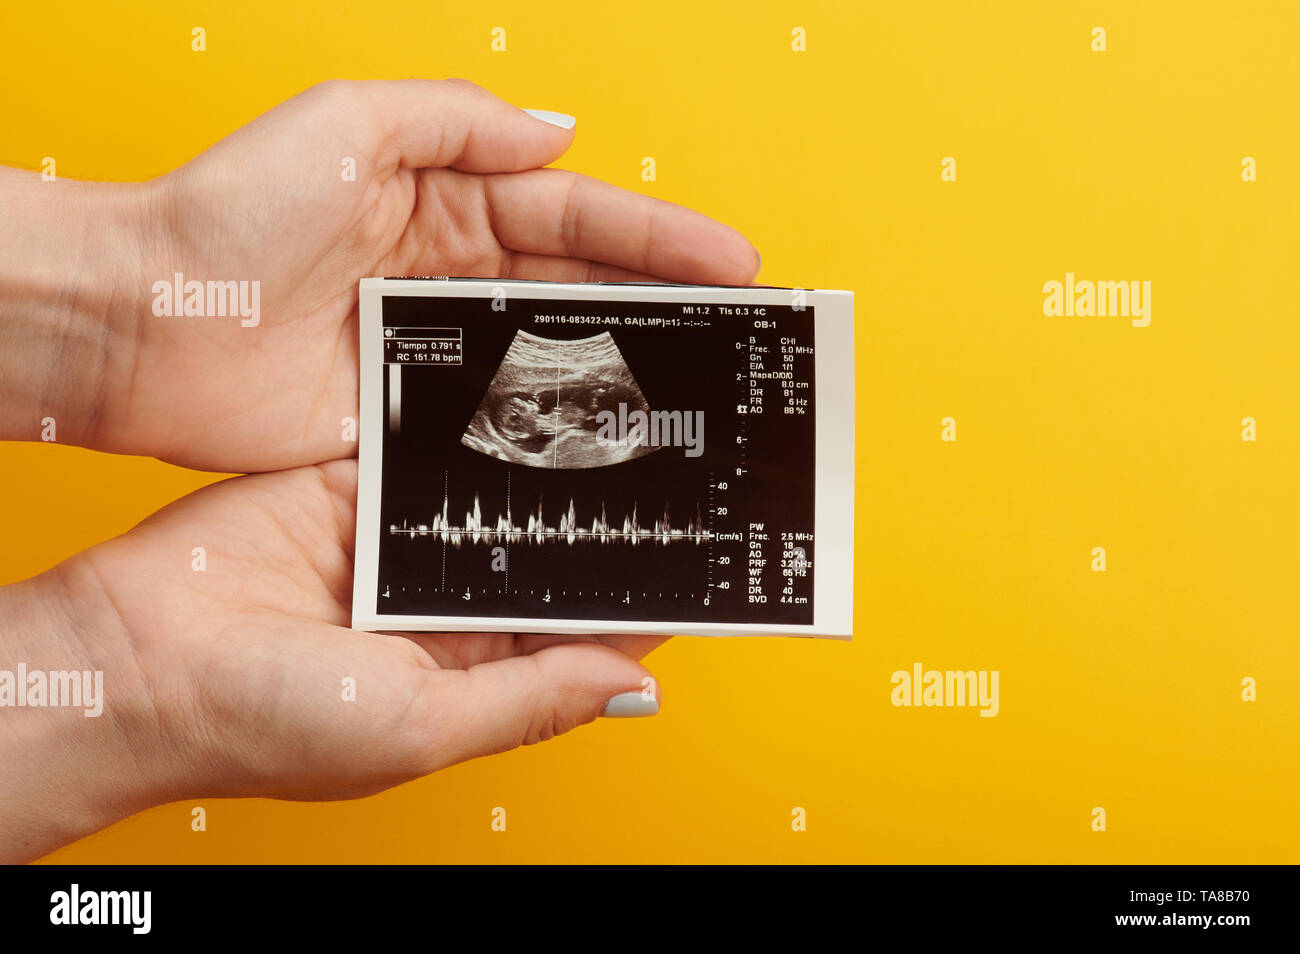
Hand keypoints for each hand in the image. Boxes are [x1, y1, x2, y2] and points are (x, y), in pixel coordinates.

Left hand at [0, 79, 758, 470]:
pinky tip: (612, 439)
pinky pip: (499, 421)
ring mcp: (435, 350)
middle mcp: (450, 274)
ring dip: (629, 366)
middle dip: (667, 300)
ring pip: (554, 355)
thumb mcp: (347, 126)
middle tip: (745, 328)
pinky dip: (557, 430)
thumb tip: (559, 133)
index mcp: (445, 199)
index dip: (659, 235)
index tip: (732, 260)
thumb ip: (458, 121)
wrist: (145, 323)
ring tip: (705, 383)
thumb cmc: (230, 217)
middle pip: (583, 285)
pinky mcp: (409, 418)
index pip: (577, 213)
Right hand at [0, 459, 663, 862]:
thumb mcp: (416, 728)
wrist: (134, 658)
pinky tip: (538, 392)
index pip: (585, 627)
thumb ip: (531, 700)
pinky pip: (437, 446)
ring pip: (507, 490)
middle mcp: (450, 602)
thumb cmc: (264, 723)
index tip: (718, 555)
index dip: (649, 595)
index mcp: (474, 672)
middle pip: (556, 551)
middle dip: (617, 515)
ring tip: (634, 420)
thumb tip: (636, 686)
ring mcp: (409, 538)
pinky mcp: (363, 482)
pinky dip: (481, 423)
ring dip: (557, 462)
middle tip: (693, 466)